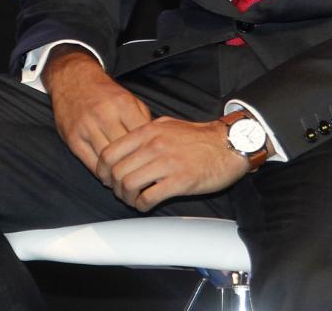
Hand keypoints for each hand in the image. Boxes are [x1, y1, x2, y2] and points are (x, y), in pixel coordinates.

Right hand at [43, 46, 150, 173]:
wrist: (73, 80)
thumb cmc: (105, 93)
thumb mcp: (129, 99)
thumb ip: (142, 121)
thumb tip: (155, 147)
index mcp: (123, 105)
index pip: (142, 138)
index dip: (151, 155)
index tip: (156, 165)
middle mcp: (104, 116)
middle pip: (126, 151)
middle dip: (136, 167)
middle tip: (143, 179)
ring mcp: (87, 128)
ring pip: (108, 161)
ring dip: (118, 175)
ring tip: (127, 182)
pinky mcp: (73, 138)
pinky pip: (91, 163)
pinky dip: (102, 173)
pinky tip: (109, 177)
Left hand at [96, 117, 248, 210]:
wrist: (229, 144)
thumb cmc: (198, 137)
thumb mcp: (166, 125)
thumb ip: (144, 133)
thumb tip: (125, 146)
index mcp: (147, 132)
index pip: (109, 152)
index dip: (102, 170)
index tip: (106, 178)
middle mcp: (153, 146)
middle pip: (116, 172)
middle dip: (113, 187)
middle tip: (120, 192)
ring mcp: (166, 164)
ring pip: (128, 185)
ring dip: (127, 198)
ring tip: (133, 200)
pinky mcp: (180, 181)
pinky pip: (149, 197)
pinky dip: (142, 205)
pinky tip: (146, 205)